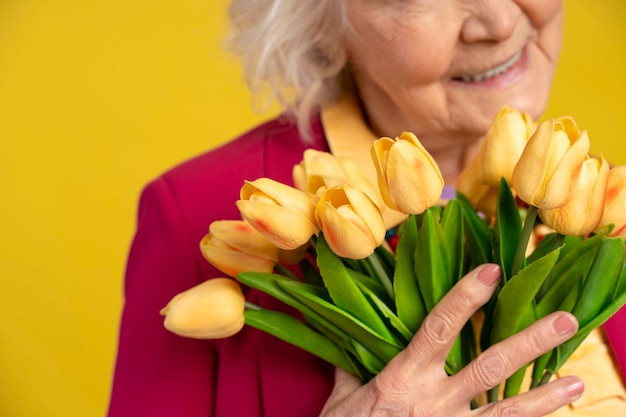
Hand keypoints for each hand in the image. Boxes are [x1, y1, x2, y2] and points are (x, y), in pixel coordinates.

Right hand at [319, 264, 583, 416]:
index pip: (439, 328)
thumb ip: (353, 366)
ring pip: (504, 409)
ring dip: (543, 397)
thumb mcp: (343, 396)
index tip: (492, 271)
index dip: (466, 298)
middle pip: (489, 366)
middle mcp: (433, 399)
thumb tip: (353, 338)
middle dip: (529, 342)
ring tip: (577, 383)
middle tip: (566, 321)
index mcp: (403, 376)